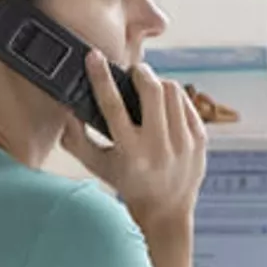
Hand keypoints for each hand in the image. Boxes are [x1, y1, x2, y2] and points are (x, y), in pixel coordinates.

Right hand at [60, 50, 206, 230]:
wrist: (167, 209)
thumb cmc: (127, 183)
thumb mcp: (98, 165)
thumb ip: (76, 139)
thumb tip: (65, 108)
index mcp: (130, 152)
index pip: (113, 105)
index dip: (101, 77)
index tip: (94, 56)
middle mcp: (159, 147)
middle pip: (151, 89)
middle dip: (140, 72)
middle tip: (133, 73)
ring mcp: (183, 142)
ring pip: (172, 90)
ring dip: (158, 83)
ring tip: (149, 91)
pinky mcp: (200, 138)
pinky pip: (186, 102)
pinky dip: (173, 97)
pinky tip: (165, 106)